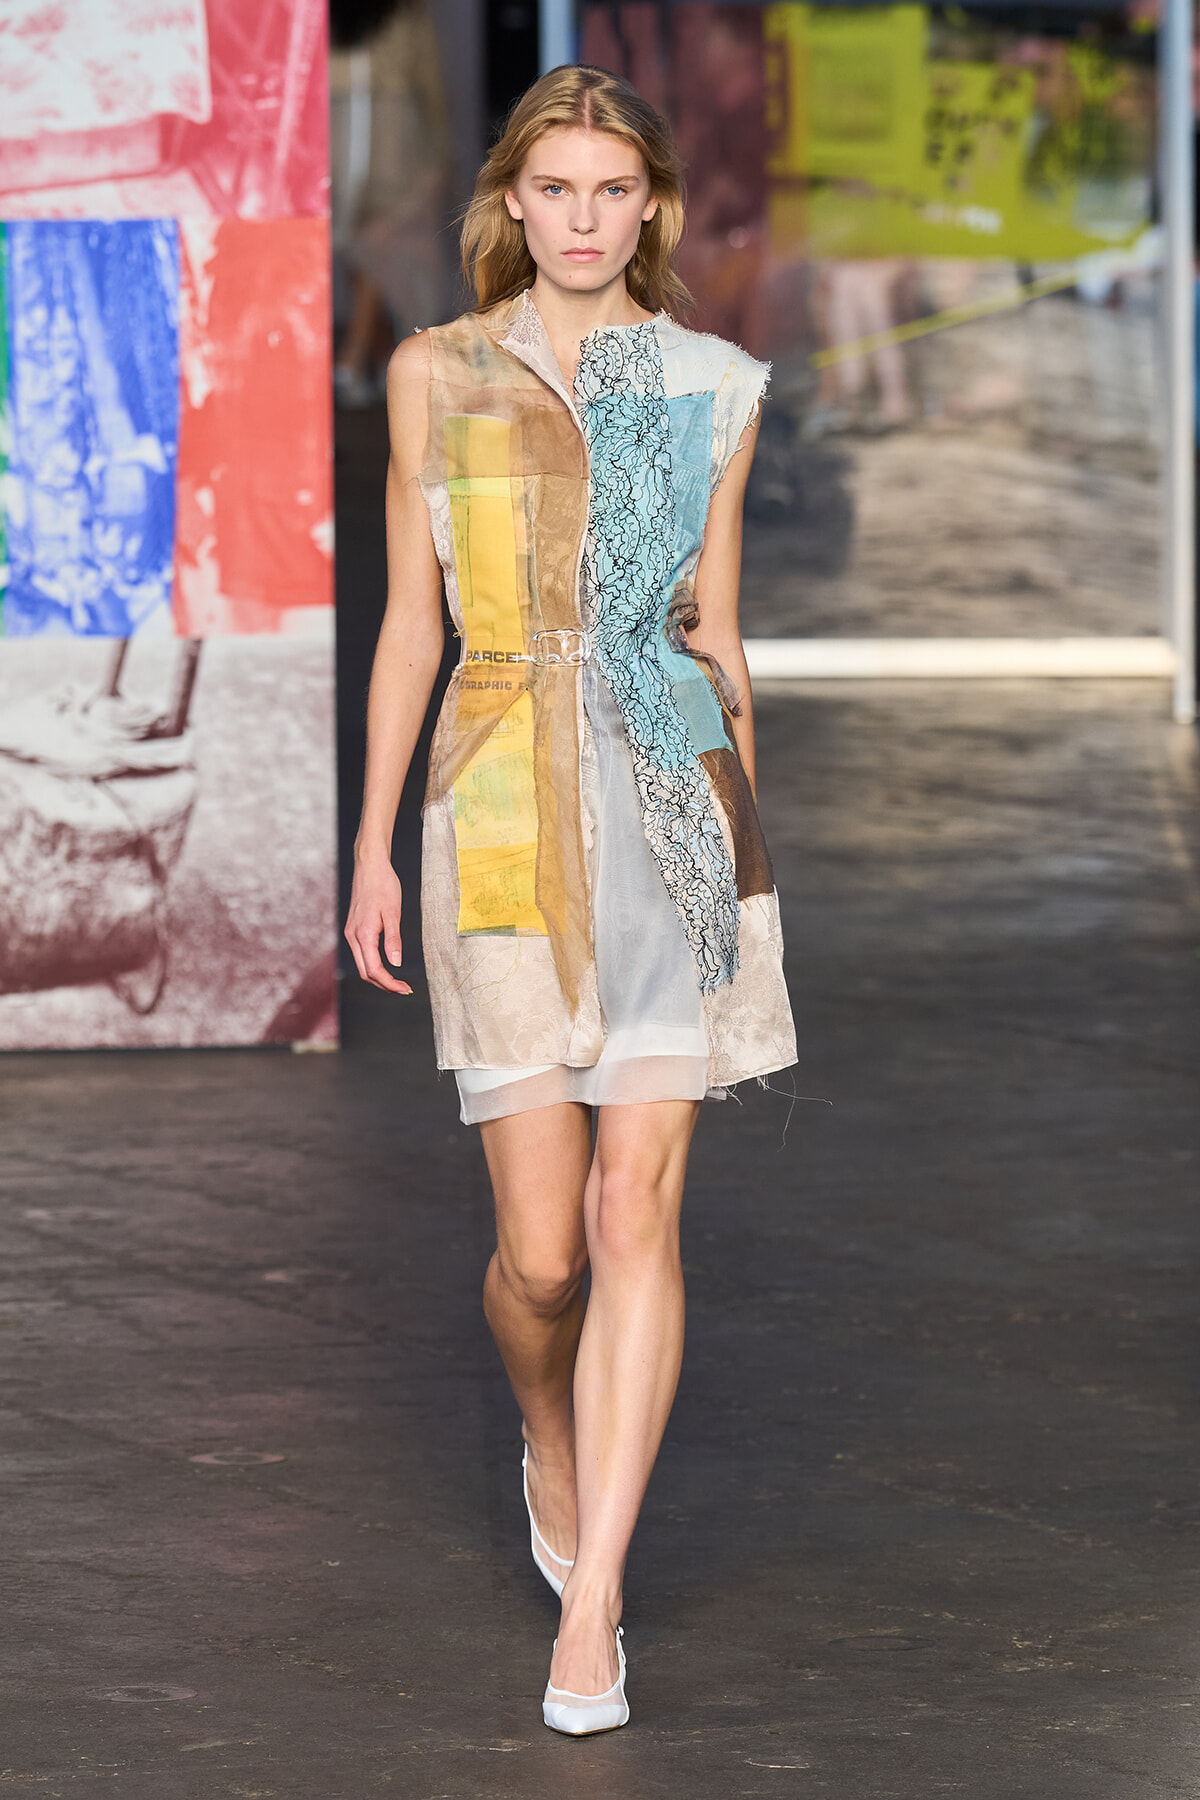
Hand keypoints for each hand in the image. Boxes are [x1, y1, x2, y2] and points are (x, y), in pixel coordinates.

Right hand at [344, 855, 411, 993]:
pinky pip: (361, 954)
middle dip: (384, 984)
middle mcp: (353, 936)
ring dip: (378, 976)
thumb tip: (395, 964)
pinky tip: (385, 964)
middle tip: (404, 988)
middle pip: (365, 972)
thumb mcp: (393, 913)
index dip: (390, 984)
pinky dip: (372, 964)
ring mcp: (351, 933)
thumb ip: (393, 940)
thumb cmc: (383, 885)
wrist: (369, 866)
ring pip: (362, 964)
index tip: (405, 988)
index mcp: (363, 934)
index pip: (374, 970)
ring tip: (397, 980)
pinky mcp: (353, 928)